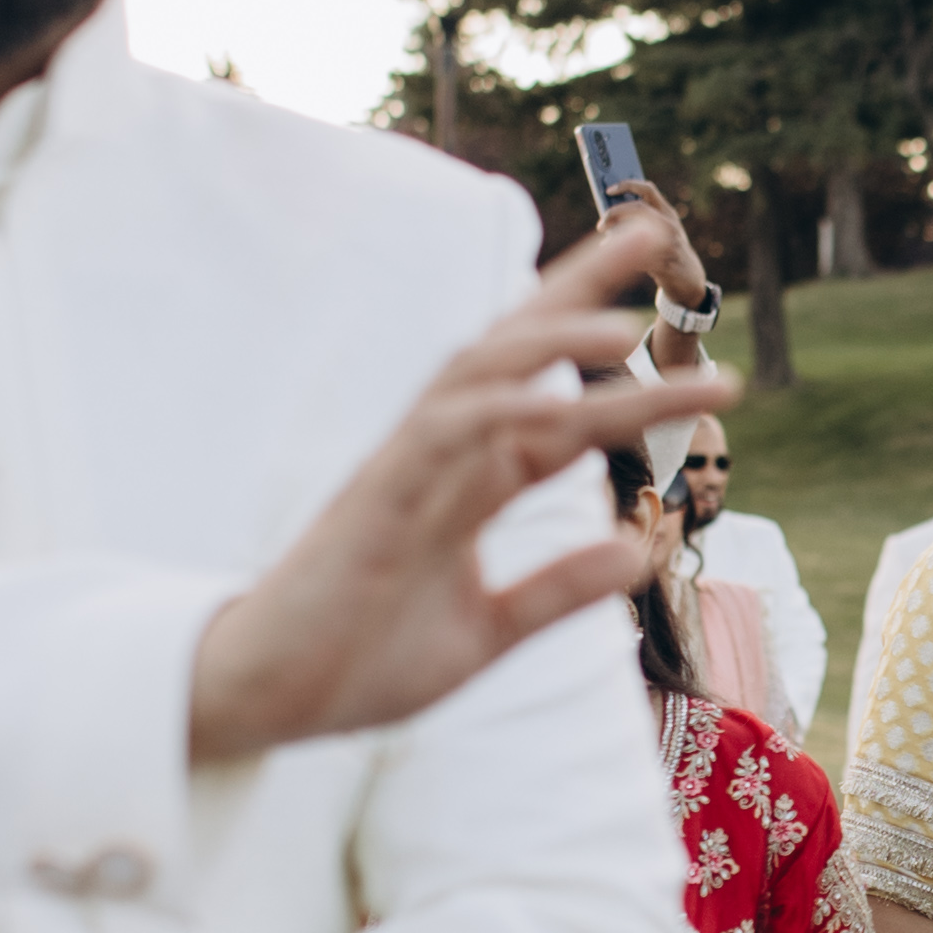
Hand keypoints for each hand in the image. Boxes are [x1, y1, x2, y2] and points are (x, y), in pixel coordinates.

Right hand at [189, 225, 737, 761]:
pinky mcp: (375, 503)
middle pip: (517, 353)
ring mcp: (405, 473)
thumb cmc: (361, 659)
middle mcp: (440, 458)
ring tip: (626, 326)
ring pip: (483, 381)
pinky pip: (440, 442)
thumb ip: (554, 592)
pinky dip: (497, 413)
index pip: (550, 396)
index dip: (601, 349)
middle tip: (653, 231)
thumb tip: (632, 550)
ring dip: (551, 346)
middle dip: (582, 292)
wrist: (267, 701)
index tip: (665, 301)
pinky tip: (553, 400)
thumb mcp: (484, 632)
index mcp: (468, 481)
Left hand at [600, 178, 712, 318]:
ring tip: (604, 242)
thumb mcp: (661, 230)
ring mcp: (671, 244)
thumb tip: (610, 215)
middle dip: (615, 213)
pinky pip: (640, 257)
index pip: (648, 189)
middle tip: (601, 223)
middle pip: (639, 208)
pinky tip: (612, 258)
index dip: (627, 185)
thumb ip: (643, 219)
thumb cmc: (667, 251)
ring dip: (617, 236)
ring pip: (638, 233)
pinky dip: (622, 256)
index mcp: (668, 213)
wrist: (690, 278)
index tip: (608, 190)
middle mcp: (670, 225)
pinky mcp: (667, 263)